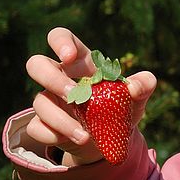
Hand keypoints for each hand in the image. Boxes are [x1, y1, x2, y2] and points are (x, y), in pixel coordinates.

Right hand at [23, 27, 156, 165]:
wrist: (111, 142)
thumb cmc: (120, 110)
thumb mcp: (136, 98)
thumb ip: (143, 85)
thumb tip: (136, 86)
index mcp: (80, 63)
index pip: (59, 38)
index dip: (59, 42)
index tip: (69, 56)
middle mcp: (59, 78)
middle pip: (36, 65)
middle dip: (52, 79)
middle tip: (74, 95)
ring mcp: (49, 101)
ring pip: (39, 102)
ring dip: (60, 119)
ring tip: (85, 135)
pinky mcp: (45, 125)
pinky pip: (36, 128)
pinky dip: (52, 135)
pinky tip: (75, 140)